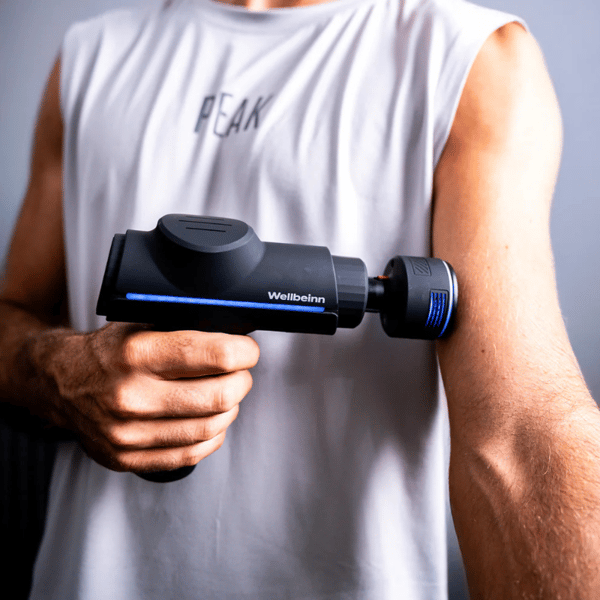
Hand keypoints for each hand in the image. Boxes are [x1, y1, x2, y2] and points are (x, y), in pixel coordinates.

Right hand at [37, 323, 258, 472]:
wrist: (60, 382)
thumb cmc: (107, 352)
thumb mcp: (140, 324)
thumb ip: (183, 329)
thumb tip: (233, 334)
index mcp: (136, 353)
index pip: (213, 355)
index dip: (243, 352)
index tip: (248, 351)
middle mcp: (131, 395)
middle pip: (218, 396)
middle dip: (241, 381)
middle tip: (240, 372)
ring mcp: (127, 433)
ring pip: (210, 428)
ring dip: (230, 408)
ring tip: (225, 394)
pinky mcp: (127, 458)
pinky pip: (190, 454)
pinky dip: (212, 436)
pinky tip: (210, 420)